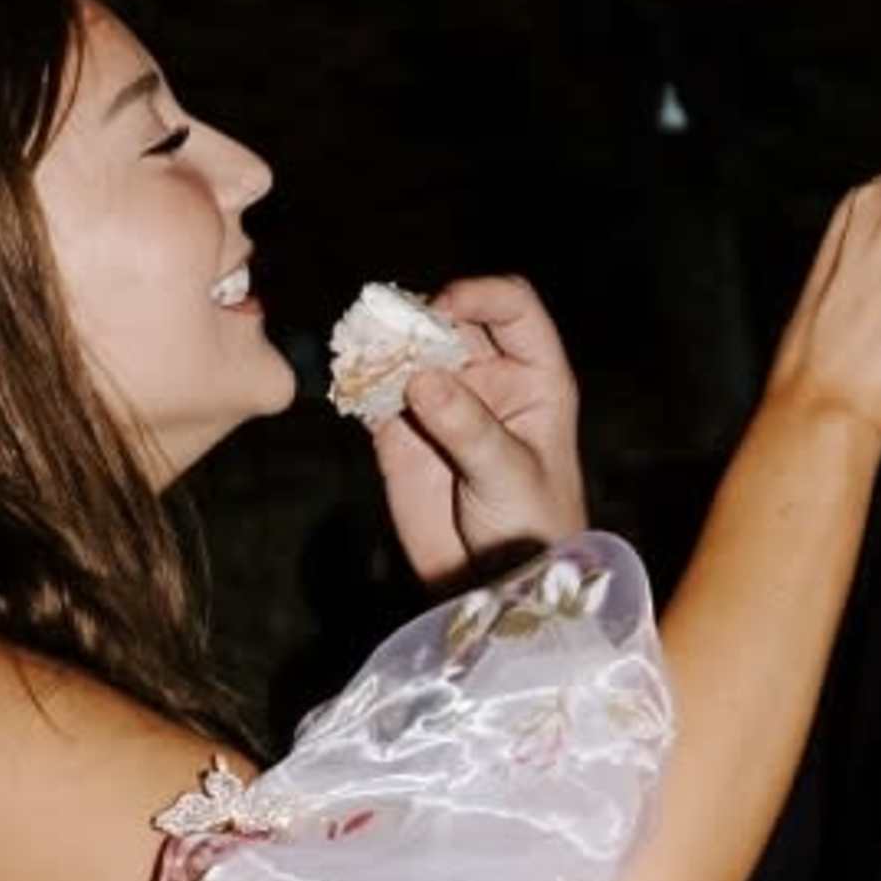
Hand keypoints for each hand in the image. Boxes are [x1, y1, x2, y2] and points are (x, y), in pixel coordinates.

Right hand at [372, 277, 585, 579]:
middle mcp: (486, 377)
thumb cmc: (530, 527)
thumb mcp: (510, 475)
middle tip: (387, 329)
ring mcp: (440, 400)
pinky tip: (347, 381)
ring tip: (359, 351)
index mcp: (533, 376)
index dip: (479, 294)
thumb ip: (469, 426)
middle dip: (417, 317)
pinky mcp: (398, 429)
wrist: (495, 586)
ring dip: (380, 343)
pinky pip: (373, 390)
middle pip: (448, 320)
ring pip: (406, 349)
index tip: (443, 305)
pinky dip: (356, 380)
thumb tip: (420, 380)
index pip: (511, 307)